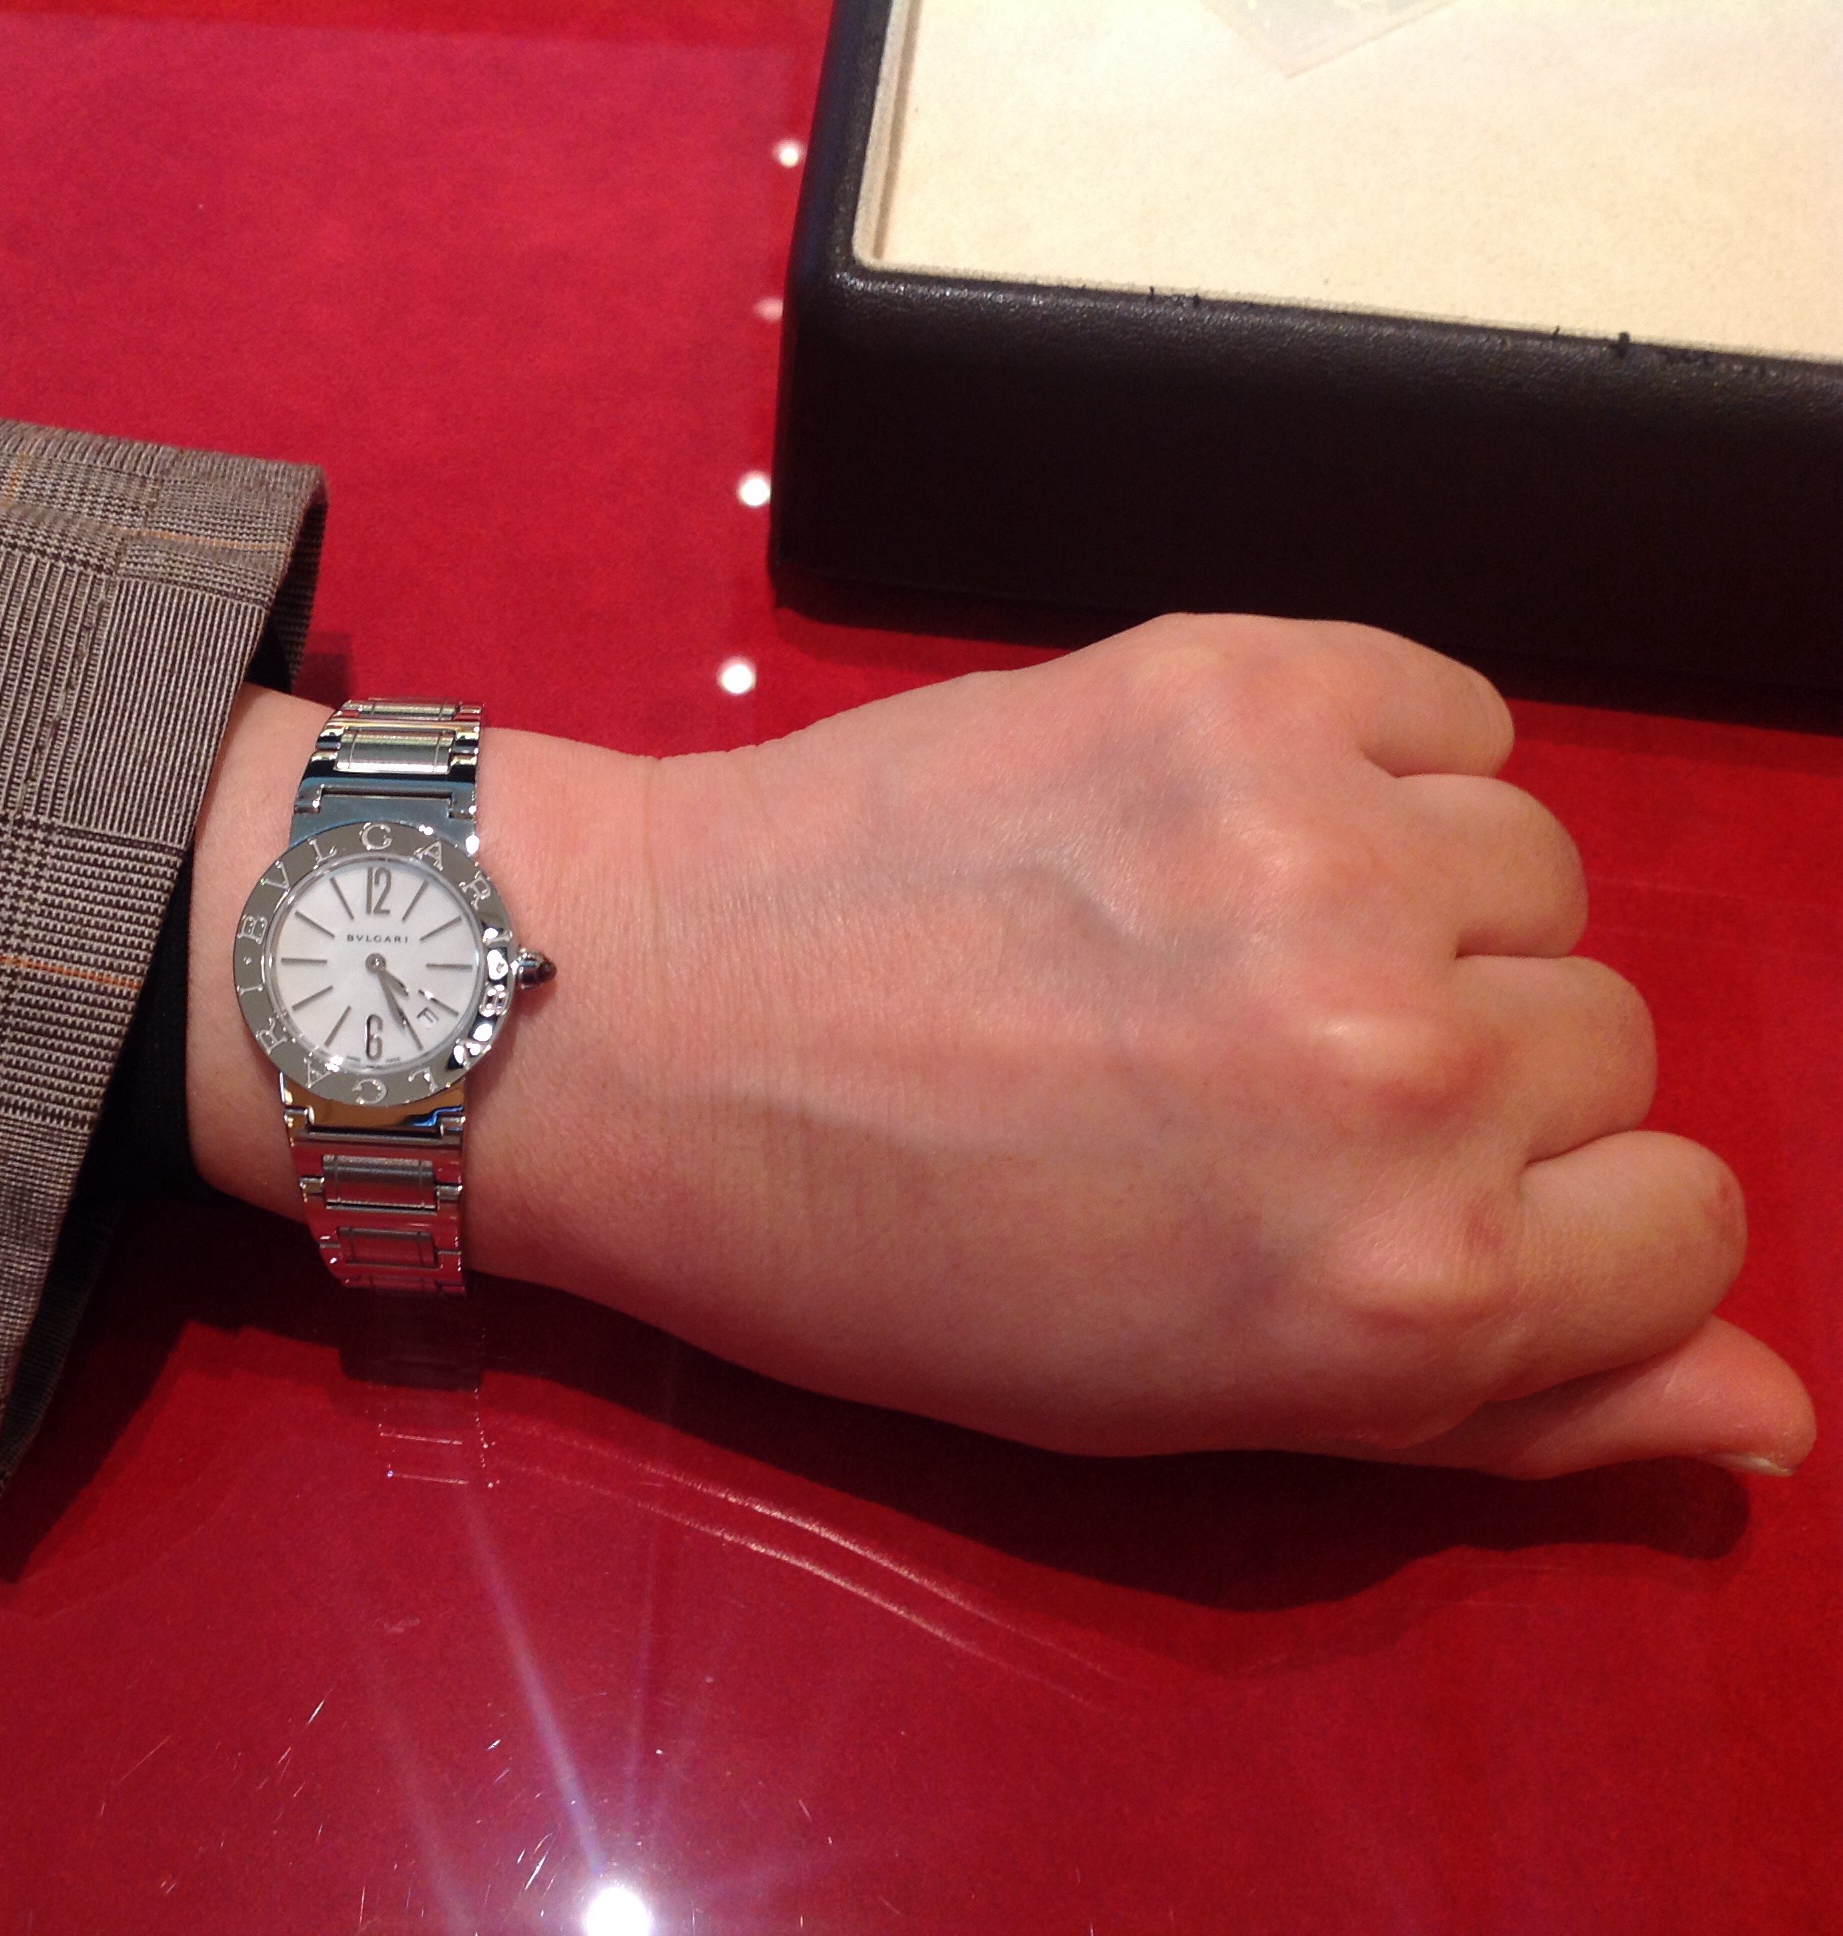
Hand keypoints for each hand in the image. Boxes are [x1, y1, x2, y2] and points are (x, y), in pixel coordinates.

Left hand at [188, 618, 1814, 1478]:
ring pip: (1539, 873)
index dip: (1559, 1224)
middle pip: (1612, 1042)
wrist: (655, 1021)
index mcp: (1399, 1285)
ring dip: (1421, 912)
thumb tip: (1771, 1407)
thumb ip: (1500, 1408)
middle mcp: (1399, 1063)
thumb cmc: (889, 1256)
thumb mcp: (1190, 1405)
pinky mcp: (1237, 678)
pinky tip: (1230, 822)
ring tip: (1223, 942)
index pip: (1684, 1224)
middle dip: (1470, 1076)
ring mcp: (1320, 847)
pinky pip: (1454, 710)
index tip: (1411, 1199)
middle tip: (1251, 1078)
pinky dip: (1384, 762)